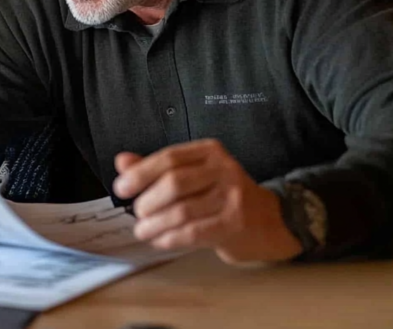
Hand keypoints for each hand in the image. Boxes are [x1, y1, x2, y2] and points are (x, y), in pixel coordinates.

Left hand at [113, 139, 301, 263]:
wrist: (271, 221)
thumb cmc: (222, 196)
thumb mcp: (193, 174)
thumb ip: (157, 168)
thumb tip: (122, 162)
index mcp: (209, 152)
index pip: (169, 158)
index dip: (140, 173)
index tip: (121, 188)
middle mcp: (223, 169)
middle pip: (174, 183)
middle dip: (148, 201)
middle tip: (138, 213)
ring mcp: (232, 197)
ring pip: (182, 211)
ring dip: (155, 224)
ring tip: (144, 231)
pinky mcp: (235, 223)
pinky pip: (193, 232)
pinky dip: (171, 238)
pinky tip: (161, 240)